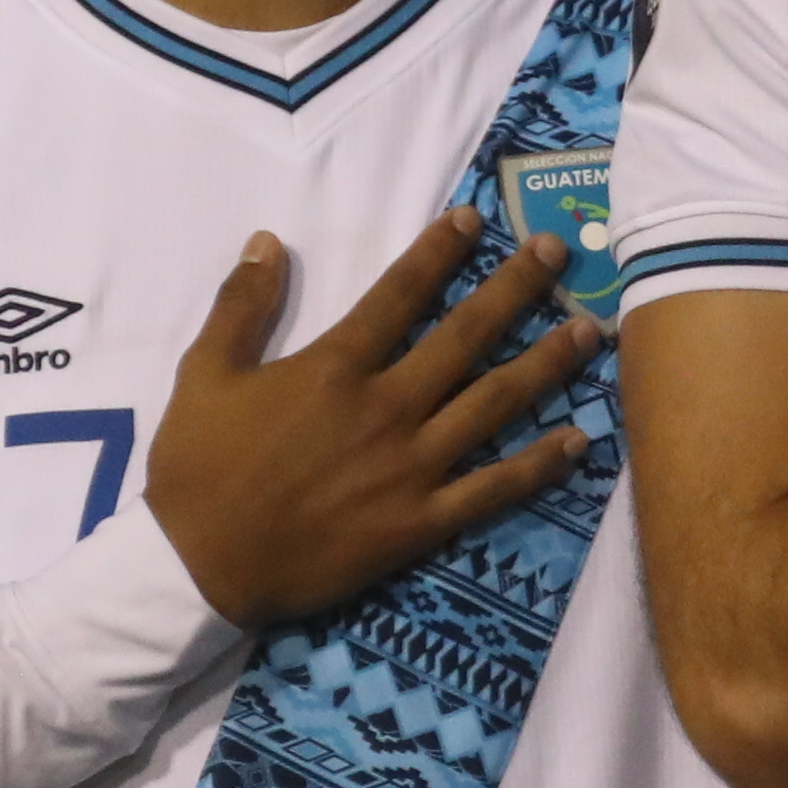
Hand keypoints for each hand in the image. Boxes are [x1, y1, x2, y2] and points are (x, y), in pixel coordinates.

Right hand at [145, 212, 604, 627]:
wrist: (201, 568)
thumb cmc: (197, 471)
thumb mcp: (202, 375)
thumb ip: (240, 306)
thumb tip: (268, 241)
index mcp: (335, 366)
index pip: (400, 293)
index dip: (441, 251)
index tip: (476, 220)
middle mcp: (387, 407)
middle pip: (466, 336)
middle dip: (516, 289)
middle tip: (557, 254)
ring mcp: (411, 466)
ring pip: (495, 403)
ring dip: (546, 363)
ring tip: (590, 330)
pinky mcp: (422, 521)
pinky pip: (494, 488)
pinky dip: (539, 465)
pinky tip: (578, 441)